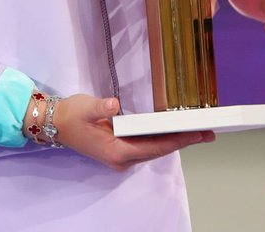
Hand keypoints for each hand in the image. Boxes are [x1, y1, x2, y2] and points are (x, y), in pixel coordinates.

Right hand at [55, 94, 213, 170]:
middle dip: (183, 141)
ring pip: (155, 149)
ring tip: (198, 131)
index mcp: (115, 151)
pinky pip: (148, 145)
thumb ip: (100, 108)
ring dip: (176, 140)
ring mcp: (122, 155)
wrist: (56, 123)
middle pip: (159, 150)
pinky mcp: (121, 149)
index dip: (177, 140)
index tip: (196, 134)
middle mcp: (121, 158)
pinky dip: (164, 138)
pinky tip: (176, 130)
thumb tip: (113, 106)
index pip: (154, 147)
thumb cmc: (71, 116)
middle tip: (208, 133)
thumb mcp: (85, 108)